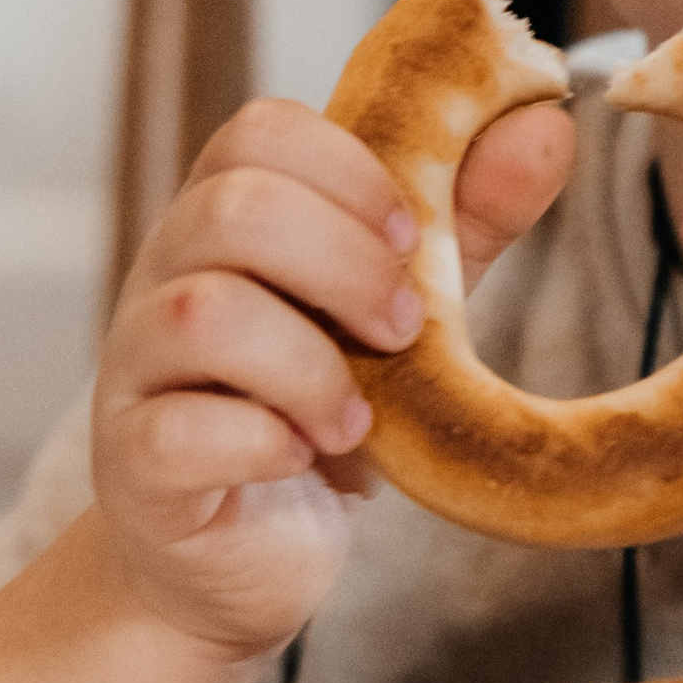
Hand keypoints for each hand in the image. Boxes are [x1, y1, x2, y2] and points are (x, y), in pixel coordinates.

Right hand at [89, 89, 575, 654]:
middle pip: (232, 208)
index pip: (259, 130)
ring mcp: (136, 370)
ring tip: (359, 420)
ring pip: (201, 313)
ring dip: (310, 364)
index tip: (412, 237)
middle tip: (404, 334)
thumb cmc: (318, 413)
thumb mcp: (402, 308)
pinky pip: (175, 432)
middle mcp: (166, 278)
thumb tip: (548, 127)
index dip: (351, 171)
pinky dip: (261, 442)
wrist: (238, 556)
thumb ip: (462, 223)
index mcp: (226, 221)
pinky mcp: (134, 465)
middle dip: (346, 264)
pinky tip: (303, 461)